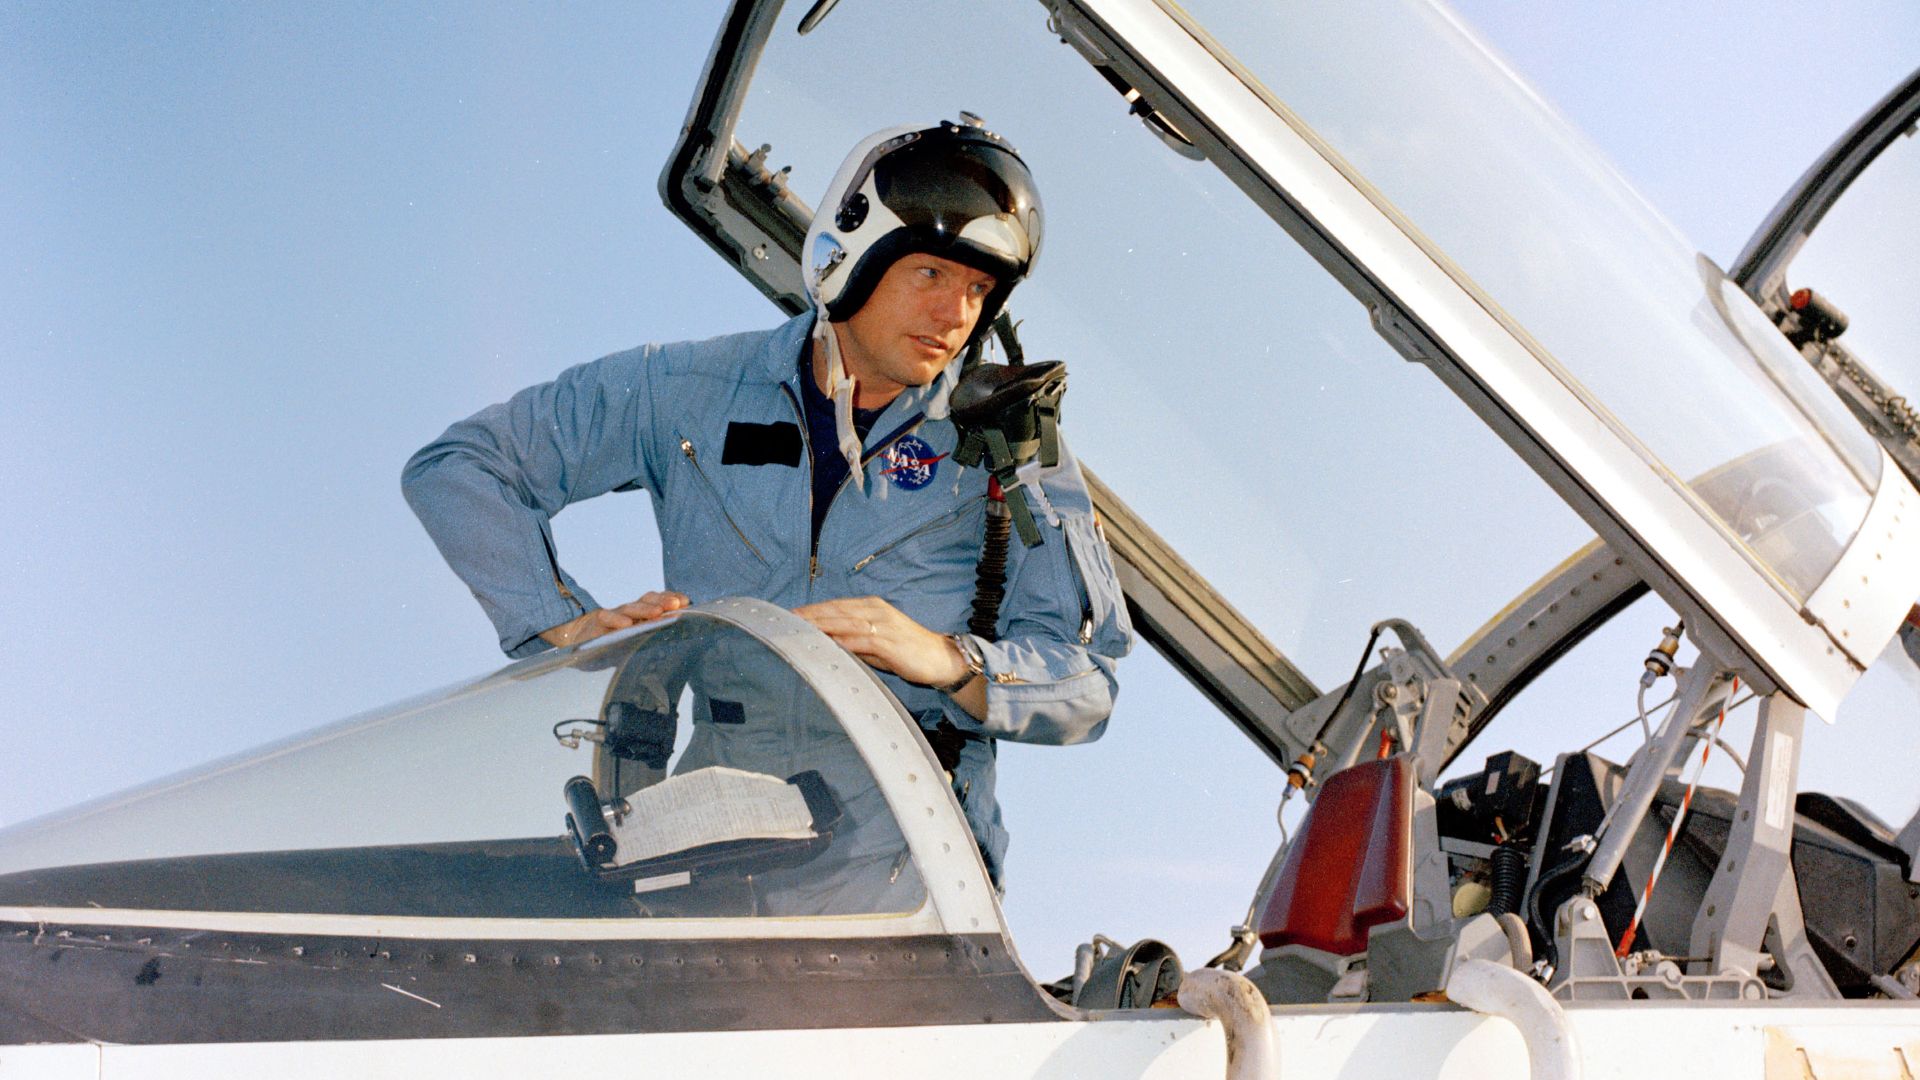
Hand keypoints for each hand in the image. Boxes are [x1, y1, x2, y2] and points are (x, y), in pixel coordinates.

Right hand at [539, 590, 688, 648]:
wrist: (575, 639)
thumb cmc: (609, 643)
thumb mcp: (632, 643)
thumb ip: (649, 642)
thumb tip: (676, 652)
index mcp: (639, 616)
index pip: (657, 602)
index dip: (671, 599)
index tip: (686, 601)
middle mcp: (628, 613)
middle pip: (647, 601)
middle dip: (664, 601)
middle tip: (677, 605)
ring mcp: (612, 616)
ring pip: (630, 608)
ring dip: (645, 609)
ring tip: (658, 612)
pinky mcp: (596, 622)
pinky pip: (606, 618)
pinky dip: (616, 620)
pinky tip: (627, 625)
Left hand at [793, 596, 969, 687]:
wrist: (941, 659)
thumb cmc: (907, 652)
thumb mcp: (876, 644)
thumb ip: (853, 641)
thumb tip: (827, 645)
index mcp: (871, 606)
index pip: (834, 606)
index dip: (811, 610)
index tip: (788, 616)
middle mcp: (875, 610)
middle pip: (835, 611)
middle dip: (808, 616)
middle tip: (784, 621)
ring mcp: (883, 624)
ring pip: (844, 622)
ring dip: (819, 626)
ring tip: (798, 631)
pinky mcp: (889, 641)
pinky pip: (861, 640)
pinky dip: (842, 642)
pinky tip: (827, 644)